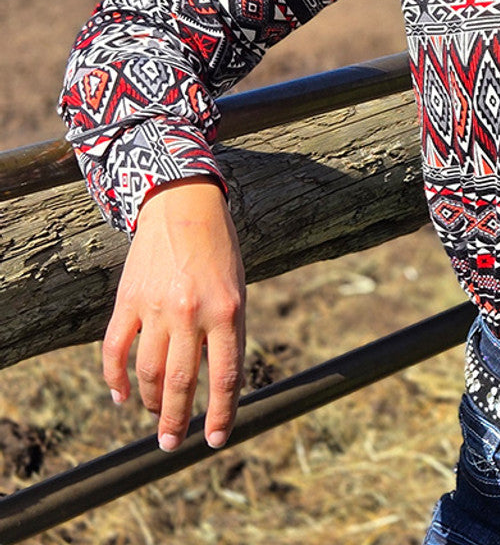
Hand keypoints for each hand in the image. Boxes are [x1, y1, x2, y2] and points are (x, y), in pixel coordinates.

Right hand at [102, 176, 245, 451]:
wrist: (184, 204)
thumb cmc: (218, 250)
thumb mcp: (236, 289)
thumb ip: (228, 333)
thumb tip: (219, 383)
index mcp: (228, 310)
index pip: (226, 376)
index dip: (222, 414)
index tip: (214, 440)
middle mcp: (192, 312)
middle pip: (182, 382)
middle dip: (177, 420)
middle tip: (171, 443)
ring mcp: (156, 307)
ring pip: (148, 373)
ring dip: (152, 401)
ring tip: (157, 415)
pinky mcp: (128, 300)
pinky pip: (115, 350)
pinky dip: (114, 378)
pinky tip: (120, 395)